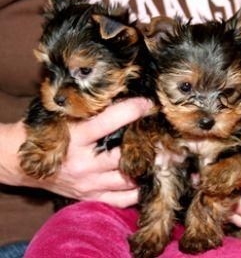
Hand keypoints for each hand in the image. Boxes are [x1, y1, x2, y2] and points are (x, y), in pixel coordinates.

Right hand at [1, 98, 152, 207]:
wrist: (20, 164)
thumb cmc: (44, 135)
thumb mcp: (62, 116)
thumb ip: (89, 110)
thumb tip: (122, 96)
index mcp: (75, 138)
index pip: (108, 121)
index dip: (132, 111)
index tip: (149, 104)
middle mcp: (83, 164)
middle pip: (124, 156)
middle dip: (148, 145)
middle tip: (164, 135)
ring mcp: (88, 183)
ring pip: (128, 180)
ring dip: (148, 169)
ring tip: (164, 157)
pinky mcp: (90, 196)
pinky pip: (121, 200)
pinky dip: (138, 191)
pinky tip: (149, 179)